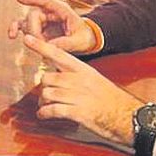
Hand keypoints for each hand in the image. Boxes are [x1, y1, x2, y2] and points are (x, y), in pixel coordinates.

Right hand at [8, 0, 97, 53]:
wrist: (84, 40)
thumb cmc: (82, 36)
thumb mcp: (78, 41)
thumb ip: (64, 43)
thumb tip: (49, 47)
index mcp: (62, 10)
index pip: (46, 1)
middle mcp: (49, 12)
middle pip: (34, 15)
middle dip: (34, 30)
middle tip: (42, 43)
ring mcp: (41, 20)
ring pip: (27, 22)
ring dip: (25, 32)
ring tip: (23, 39)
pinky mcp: (36, 28)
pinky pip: (23, 26)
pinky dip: (16, 29)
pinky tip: (12, 36)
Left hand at [23, 35, 142, 145]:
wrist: (128, 116)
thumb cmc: (110, 100)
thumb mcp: (94, 80)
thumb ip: (75, 77)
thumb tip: (55, 77)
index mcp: (84, 70)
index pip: (59, 54)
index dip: (41, 46)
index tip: (27, 38)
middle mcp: (79, 80)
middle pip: (47, 78)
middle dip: (43, 88)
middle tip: (45, 96)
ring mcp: (78, 96)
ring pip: (47, 93)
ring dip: (42, 102)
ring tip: (45, 107)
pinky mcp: (78, 112)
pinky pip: (52, 109)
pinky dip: (44, 113)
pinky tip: (43, 115)